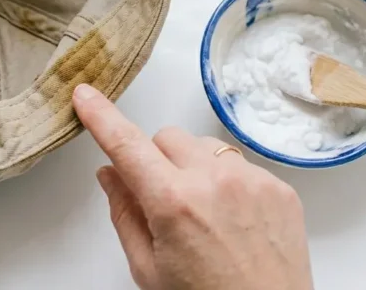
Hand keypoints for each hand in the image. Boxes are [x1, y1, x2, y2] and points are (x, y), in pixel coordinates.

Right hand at [73, 84, 313, 289]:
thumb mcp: (148, 270)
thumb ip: (125, 214)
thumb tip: (111, 174)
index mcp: (173, 203)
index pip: (127, 144)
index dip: (101, 116)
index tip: (86, 96)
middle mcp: (215, 182)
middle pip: (166, 137)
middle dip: (155, 160)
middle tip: (161, 200)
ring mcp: (252, 180)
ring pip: (204, 146)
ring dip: (193, 167)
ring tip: (203, 214)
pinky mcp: (279, 187)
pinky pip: (240, 164)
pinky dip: (227, 182)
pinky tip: (232, 220)